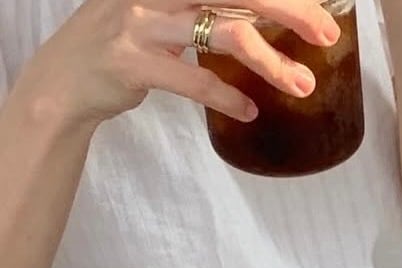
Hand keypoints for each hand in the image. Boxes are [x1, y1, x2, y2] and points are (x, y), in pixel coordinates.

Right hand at [22, 0, 342, 126]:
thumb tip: (264, 20)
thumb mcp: (165, 14)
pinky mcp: (132, 62)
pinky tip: (249, 111)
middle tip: (325, 35)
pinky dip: (226, 98)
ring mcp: (141, 22)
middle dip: (287, 11)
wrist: (65, 79)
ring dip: (269, 62)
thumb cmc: (126, 46)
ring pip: (222, 33)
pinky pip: (192, 80)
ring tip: (299, 85)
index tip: (321, 10)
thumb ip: (207, 11)